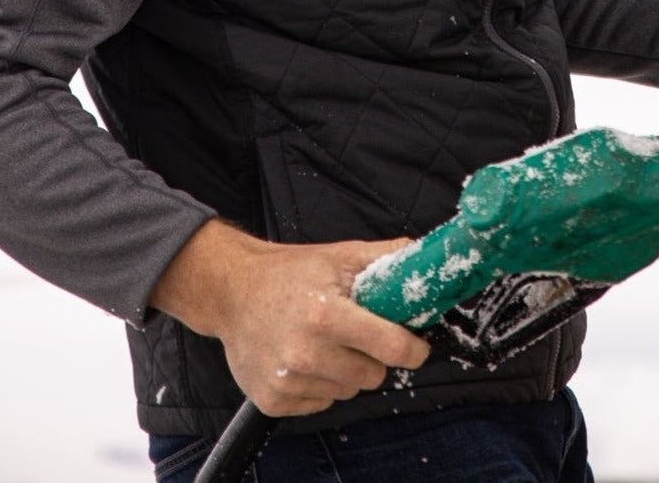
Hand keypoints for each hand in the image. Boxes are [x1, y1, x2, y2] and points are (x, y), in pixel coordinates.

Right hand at [150, 220, 428, 416]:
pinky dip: (322, 385)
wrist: (233, 291)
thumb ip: (386, 257)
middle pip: (373, 376)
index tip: (417, 346)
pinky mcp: (273, 401)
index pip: (390, 347)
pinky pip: (322, 403)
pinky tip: (306, 359)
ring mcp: (287, 381)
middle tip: (357, 334)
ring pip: (348, 392)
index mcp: (326, 315)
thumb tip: (425, 256)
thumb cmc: (291, 273)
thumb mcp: (340, 256)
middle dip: (374, 357)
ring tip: (326, 342)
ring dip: (347, 372)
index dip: (413, 349)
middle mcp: (305, 353)